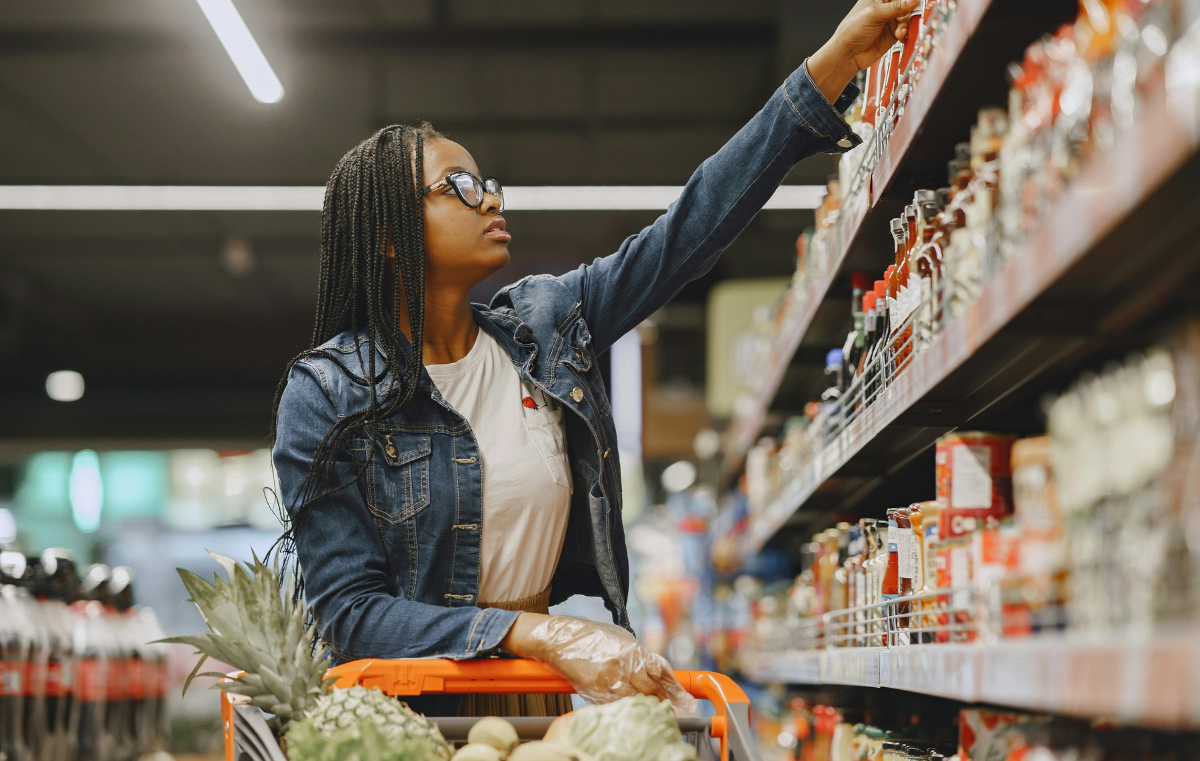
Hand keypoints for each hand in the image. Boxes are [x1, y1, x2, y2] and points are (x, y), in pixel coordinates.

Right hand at [501, 613, 696, 714]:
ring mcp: (609, 679)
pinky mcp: (595, 691)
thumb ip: (639, 654)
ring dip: (646, 707)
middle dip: (663, 700)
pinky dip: (626, 709)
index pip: (661, 670)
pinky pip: (616, 705)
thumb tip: (657, 672)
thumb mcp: (620, 638)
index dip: (674, 687)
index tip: (685, 699)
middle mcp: (623, 664)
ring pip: (635, 700)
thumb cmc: (591, 637)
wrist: (561, 640)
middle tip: (672, 710)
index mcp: (632, 649)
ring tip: (653, 712)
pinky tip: (631, 711)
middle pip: (651, 689)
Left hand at [807, 0, 921, 102]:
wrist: (848, 55)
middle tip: (908, 18)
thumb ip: (896, 7)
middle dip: (909, 12)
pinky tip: (900, 36)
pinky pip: (905, 31)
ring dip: (906, 25)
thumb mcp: (874, 14)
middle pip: (906, 6)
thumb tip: (913, 0)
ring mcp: (889, 22)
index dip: (906, 0)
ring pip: (907, 18)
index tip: (913, 3)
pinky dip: (906, 33)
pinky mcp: (892, 35)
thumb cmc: (852, 31)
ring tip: (899, 32)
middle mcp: (885, 9)